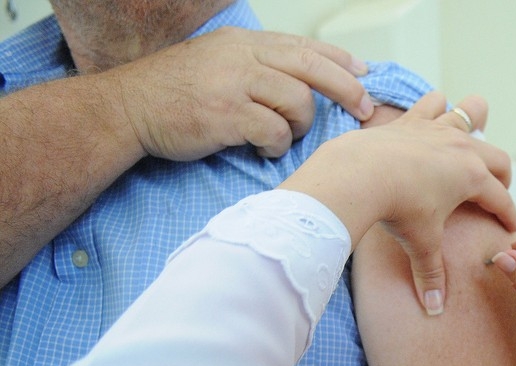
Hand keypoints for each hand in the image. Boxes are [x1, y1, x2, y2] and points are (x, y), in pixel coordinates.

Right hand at [112, 27, 375, 159]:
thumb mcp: (216, 61)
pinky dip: (277, 145)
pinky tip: (263, 150)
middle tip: (365, 108)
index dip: (338, 59)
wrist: (126, 109)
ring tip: (284, 136)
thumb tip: (300, 81)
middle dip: (346, 88)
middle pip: (311, 67)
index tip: (362, 73)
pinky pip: (274, 131)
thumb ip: (255, 65)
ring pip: (298, 101)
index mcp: (243, 42)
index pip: (302, 45)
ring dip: (300, 125)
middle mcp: (242, 56)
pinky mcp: (226, 114)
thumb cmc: (172, 92)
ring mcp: (234, 83)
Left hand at [279, 91, 515, 314]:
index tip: (511, 228)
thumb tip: (436, 309)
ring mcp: (437, 130)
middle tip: (496, 191)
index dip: (509, 216)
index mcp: (473, 178)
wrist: (361, 174)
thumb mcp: (420, 244)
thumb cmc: (397, 209)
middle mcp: (462, 149)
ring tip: (475, 129)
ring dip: (476, 121)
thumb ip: (431, 275)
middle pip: (497, 158)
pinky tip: (435, 109)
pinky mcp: (411, 121)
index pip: (502, 200)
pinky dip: (436, 106)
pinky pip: (431, 105)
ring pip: (468, 116)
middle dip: (501, 175)